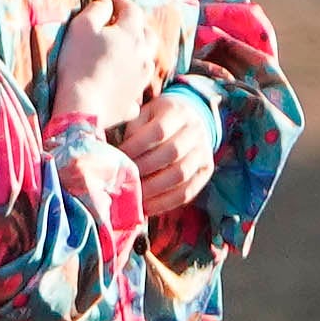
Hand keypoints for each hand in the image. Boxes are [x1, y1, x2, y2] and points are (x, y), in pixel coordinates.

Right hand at [46, 1, 153, 130]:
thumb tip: (106, 3)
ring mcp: (141, 79)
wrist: (82, 106)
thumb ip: (96, 9)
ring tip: (126, 53)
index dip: (121, 1)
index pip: (132, 9)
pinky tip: (122, 85)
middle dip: (137, 26)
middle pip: (148, 34)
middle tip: (123, 25)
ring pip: (147, 61)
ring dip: (139, 53)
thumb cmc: (79, 62)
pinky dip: (131, 83)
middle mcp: (143, 55)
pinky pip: (136, 89)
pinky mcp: (133, 101)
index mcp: (131, 34)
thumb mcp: (81, 26)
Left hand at [114, 89, 216, 211]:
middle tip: (122, 181)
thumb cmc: (156, 120)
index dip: (136, 147)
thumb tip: (114, 156)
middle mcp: (195, 131)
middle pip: (171, 154)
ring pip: (180, 175)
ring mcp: (204, 152)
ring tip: (132, 198)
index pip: (159, 131)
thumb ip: (132, 130)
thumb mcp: (144, 115)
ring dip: (153, 190)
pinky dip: (166, 203)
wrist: (189, 120)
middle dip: (143, 170)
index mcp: (178, 112)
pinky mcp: (205, 171)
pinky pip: (187, 192)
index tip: (116, 158)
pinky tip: (147, 208)